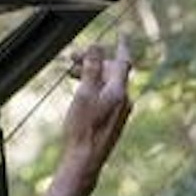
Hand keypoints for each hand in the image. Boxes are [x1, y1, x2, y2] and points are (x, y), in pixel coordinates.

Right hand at [58, 35, 133, 182]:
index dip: (121, 46)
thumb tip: (97, 47)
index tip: (121, 34)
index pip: (122, 61)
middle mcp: (124, 100)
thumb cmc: (83, 128)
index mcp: (118, 91)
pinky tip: (80, 92)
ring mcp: (120, 111)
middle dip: (93, 62)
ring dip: (91, 75)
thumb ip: (92, 69)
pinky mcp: (114, 120)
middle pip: (111, 72)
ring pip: (108, 84)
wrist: (86, 160)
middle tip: (72, 58)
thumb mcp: (84, 93)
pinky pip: (107, 96)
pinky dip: (95, 88)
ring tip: (71, 74)